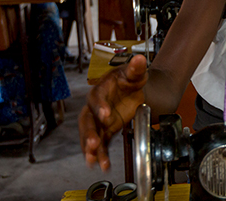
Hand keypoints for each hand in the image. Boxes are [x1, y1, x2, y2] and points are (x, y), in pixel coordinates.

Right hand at [79, 54, 147, 170]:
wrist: (133, 88)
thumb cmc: (130, 78)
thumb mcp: (135, 73)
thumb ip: (135, 68)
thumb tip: (138, 60)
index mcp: (101, 90)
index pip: (96, 98)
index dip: (100, 107)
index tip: (106, 115)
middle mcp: (96, 106)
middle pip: (87, 120)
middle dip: (89, 133)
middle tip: (93, 144)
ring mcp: (99, 119)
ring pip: (90, 134)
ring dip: (90, 148)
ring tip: (92, 160)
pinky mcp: (105, 129)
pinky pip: (101, 143)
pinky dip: (101, 154)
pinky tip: (102, 165)